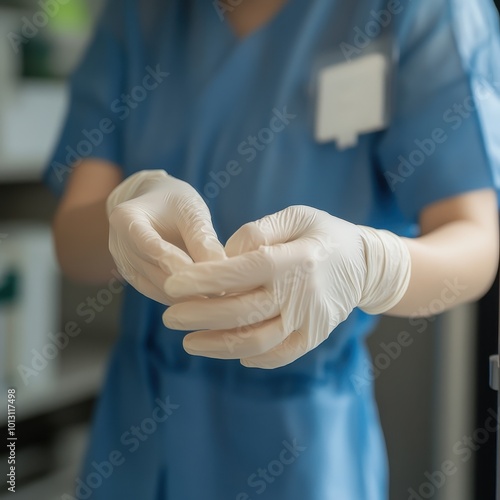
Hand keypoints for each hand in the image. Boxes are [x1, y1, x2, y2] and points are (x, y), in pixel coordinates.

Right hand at [107, 170, 225, 304]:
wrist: (154, 202)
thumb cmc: (174, 200)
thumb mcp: (190, 208)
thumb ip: (202, 237)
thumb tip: (221, 267)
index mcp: (125, 219)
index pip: (152, 248)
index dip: (180, 265)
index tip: (210, 278)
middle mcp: (119, 246)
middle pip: (155, 273)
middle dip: (188, 285)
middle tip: (223, 294)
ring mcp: (124, 266)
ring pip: (158, 288)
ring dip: (188, 297)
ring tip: (221, 300)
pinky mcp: (136, 280)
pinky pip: (159, 293)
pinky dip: (182, 298)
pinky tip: (208, 301)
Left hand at [163, 205, 410, 367]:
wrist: (365, 264)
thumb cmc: (324, 234)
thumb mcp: (297, 216)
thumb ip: (259, 231)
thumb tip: (224, 254)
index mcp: (294, 258)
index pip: (241, 272)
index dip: (204, 280)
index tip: (171, 285)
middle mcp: (301, 293)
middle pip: (242, 312)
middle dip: (200, 316)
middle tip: (170, 317)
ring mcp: (309, 320)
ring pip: (257, 341)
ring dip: (218, 345)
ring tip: (189, 343)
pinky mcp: (314, 336)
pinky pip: (280, 355)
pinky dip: (252, 357)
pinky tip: (230, 353)